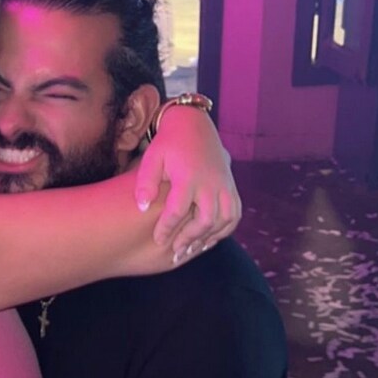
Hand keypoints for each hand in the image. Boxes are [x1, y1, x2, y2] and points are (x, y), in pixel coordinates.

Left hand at [133, 105, 240, 258]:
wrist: (195, 125)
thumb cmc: (168, 145)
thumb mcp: (151, 159)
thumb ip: (145, 183)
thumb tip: (143, 208)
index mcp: (188, 176)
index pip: (177, 210)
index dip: (167, 228)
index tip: (158, 240)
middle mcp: (210, 182)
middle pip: (205, 219)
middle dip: (190, 238)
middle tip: (175, 252)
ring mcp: (224, 185)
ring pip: (224, 219)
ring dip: (209, 237)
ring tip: (192, 248)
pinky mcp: (231, 186)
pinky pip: (234, 213)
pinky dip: (225, 229)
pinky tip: (209, 239)